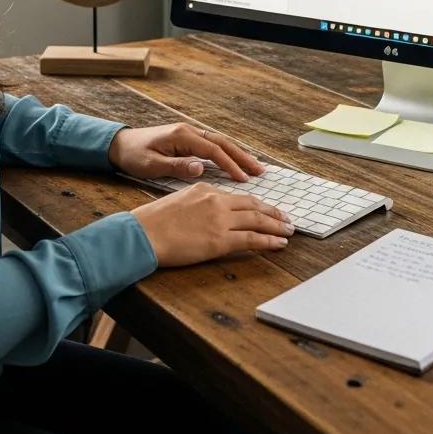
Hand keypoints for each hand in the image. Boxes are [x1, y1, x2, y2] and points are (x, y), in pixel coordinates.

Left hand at [108, 122, 264, 182]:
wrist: (120, 144)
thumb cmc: (134, 156)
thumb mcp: (151, 165)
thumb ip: (176, 166)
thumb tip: (201, 168)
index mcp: (182, 136)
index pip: (213, 150)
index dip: (230, 164)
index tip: (243, 178)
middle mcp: (189, 131)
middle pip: (222, 142)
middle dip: (242, 156)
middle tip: (260, 171)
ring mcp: (189, 133)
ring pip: (220, 142)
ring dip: (238, 153)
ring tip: (255, 167)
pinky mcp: (188, 139)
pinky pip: (213, 145)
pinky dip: (227, 153)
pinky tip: (236, 162)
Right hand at [131, 184, 292, 266]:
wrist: (143, 233)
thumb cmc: (153, 221)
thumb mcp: (178, 201)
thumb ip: (197, 204)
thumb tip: (206, 214)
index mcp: (205, 189)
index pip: (237, 197)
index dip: (255, 204)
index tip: (266, 209)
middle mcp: (216, 200)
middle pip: (252, 205)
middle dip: (272, 212)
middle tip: (286, 218)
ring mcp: (220, 220)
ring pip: (257, 220)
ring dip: (276, 226)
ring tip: (289, 230)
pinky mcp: (220, 240)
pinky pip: (252, 239)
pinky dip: (269, 241)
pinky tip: (280, 243)